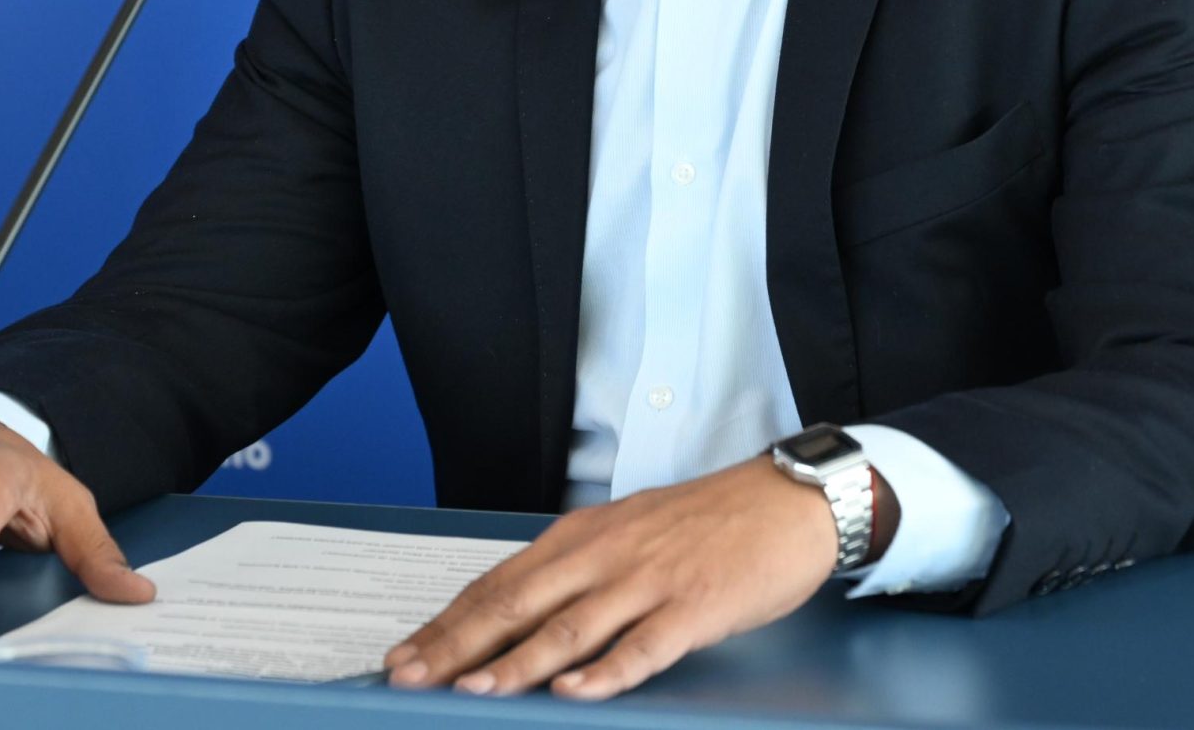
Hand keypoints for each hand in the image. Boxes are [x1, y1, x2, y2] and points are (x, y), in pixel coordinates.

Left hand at [384, 456, 841, 700]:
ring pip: (570, 627)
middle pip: (519, 604)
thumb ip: (578, 570)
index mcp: (584, 536)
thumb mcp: (630, 532)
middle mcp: (606, 555)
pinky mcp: (694, 606)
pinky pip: (643, 645)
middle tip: (411, 676)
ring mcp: (649, 581)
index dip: (449, 621)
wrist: (788, 501)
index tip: (405, 653)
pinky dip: (605, 671)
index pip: (501, 582)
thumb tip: (520, 612)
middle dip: (458, 645)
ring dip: (517, 663)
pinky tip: (575, 692)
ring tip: (474, 690)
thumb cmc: (709, 522)